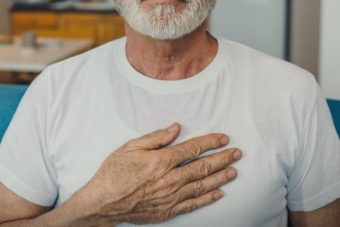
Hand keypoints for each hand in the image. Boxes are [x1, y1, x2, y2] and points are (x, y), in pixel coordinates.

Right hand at [71, 123, 241, 224]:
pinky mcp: (167, 211)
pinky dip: (207, 199)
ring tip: (233, 171)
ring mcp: (170, 197)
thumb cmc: (114, 173)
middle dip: (222, 158)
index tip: (223, 137)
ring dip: (220, 177)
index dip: (210, 142)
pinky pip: (192, 204)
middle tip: (237, 153)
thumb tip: (176, 128)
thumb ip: (156, 138)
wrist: (102, 202)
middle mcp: (169, 180)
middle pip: (202, 167)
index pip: (193, 148)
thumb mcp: (131, 147)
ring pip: (201, 186)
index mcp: (161, 161)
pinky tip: (218, 193)